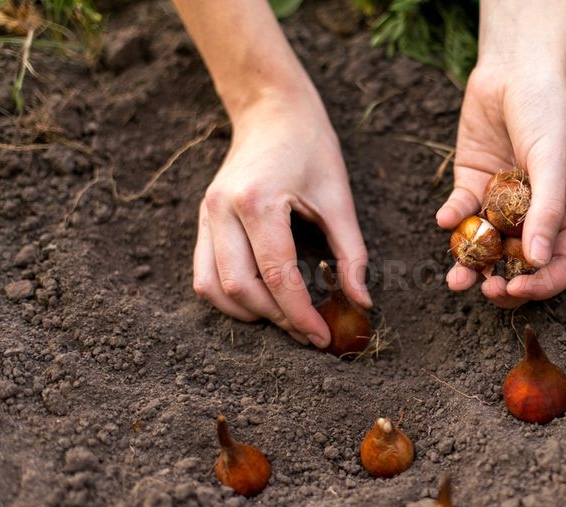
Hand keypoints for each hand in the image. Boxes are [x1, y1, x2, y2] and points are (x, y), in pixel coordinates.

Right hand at [193, 91, 371, 346]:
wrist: (272, 110)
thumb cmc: (311, 147)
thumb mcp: (340, 198)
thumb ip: (352, 253)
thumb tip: (362, 303)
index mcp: (258, 201)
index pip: (277, 275)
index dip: (301, 314)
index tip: (323, 338)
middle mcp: (222, 209)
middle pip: (240, 287)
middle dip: (276, 319)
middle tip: (309, 333)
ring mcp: (206, 214)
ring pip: (212, 288)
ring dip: (249, 313)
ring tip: (286, 320)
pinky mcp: (203, 220)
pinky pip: (204, 274)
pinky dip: (230, 297)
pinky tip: (262, 301)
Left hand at [437, 59, 565, 307]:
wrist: (513, 69)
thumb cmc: (547, 111)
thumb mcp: (553, 160)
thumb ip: (548, 211)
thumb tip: (538, 262)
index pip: (561, 263)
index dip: (541, 284)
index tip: (517, 289)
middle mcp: (536, 215)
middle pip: (521, 264)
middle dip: (502, 282)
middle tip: (485, 290)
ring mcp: (502, 204)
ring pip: (486, 247)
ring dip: (470, 265)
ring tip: (456, 279)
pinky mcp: (473, 186)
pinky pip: (462, 214)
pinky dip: (452, 219)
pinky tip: (445, 217)